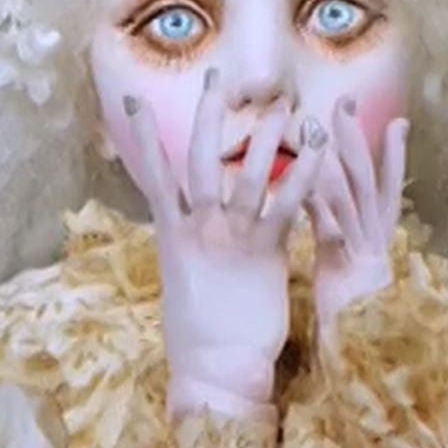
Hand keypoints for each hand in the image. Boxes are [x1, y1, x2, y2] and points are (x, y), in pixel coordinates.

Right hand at [120, 72, 327, 418]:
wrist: (214, 370)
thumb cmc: (203, 333)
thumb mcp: (185, 279)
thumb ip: (188, 246)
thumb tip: (186, 227)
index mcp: (172, 234)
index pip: (154, 175)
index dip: (143, 138)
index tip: (130, 102)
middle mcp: (196, 229)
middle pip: (197, 161)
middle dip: (206, 118)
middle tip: (215, 78)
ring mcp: (228, 238)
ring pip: (243, 176)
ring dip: (264, 139)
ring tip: (282, 108)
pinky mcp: (263, 253)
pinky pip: (284, 207)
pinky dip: (301, 177)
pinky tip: (317, 153)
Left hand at [305, 101, 408, 341]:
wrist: (361, 357)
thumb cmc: (350, 316)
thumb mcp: (346, 268)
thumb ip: (337, 237)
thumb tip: (324, 212)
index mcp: (377, 238)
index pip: (386, 187)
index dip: (392, 154)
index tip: (396, 122)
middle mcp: (375, 237)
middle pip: (369, 177)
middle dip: (357, 139)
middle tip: (346, 102)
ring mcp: (362, 248)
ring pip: (352, 191)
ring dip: (337, 153)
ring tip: (323, 122)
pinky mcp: (344, 263)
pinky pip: (330, 222)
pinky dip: (317, 195)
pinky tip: (303, 174)